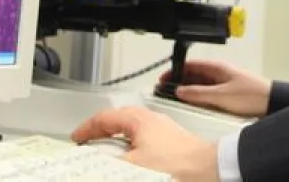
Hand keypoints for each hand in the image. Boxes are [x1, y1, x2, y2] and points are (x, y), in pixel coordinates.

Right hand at [72, 106, 219, 181]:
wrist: (210, 171)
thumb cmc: (178, 165)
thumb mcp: (133, 166)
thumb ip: (110, 163)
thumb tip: (95, 162)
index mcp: (138, 120)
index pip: (104, 118)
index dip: (87, 129)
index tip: (77, 138)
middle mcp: (151, 120)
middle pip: (118, 122)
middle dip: (102, 133)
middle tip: (89, 145)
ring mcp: (163, 131)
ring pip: (132, 132)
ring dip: (117, 143)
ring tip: (110, 157)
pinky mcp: (172, 143)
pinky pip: (144, 142)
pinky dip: (132, 150)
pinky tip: (134, 164)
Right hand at [159, 59, 269, 116]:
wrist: (271, 103)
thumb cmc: (252, 95)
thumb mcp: (221, 95)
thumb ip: (198, 93)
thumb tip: (180, 91)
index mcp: (216, 67)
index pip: (190, 65)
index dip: (175, 71)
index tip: (163, 79)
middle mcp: (218, 73)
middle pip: (193, 75)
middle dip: (179, 82)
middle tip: (166, 90)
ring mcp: (223, 83)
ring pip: (199, 85)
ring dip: (188, 90)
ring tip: (176, 98)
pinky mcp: (227, 94)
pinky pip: (207, 93)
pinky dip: (198, 97)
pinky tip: (193, 104)